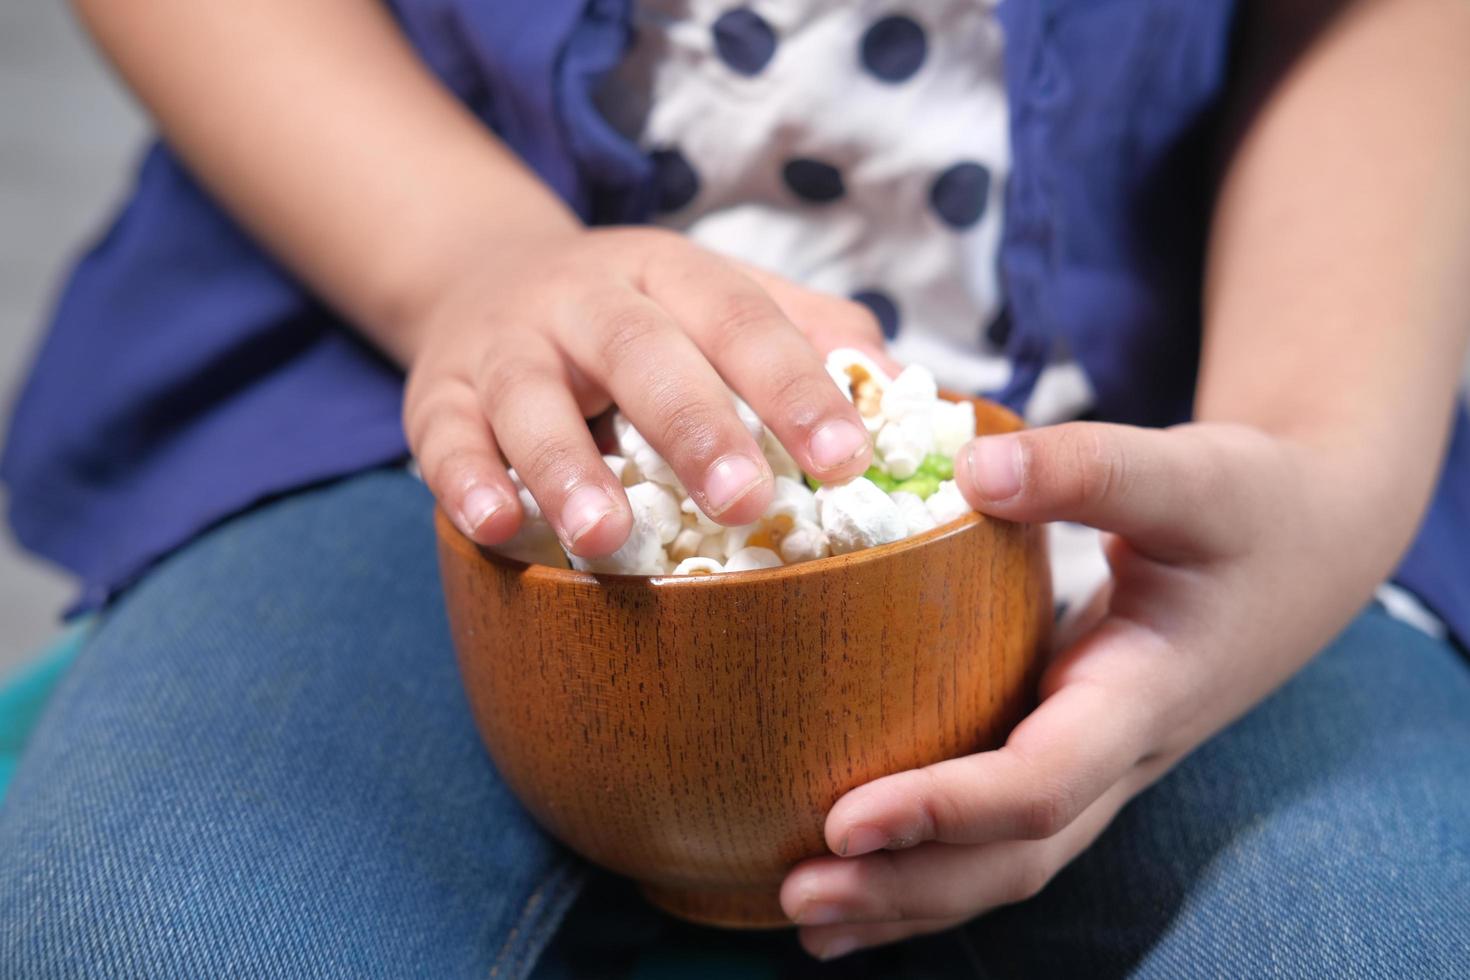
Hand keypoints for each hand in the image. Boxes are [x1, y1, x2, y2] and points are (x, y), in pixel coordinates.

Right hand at [403, 227, 887, 555]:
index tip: (847, 457)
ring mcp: (505, 345)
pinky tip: (498, 527)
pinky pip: (445, 436)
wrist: (484, 274)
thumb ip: (808, 331)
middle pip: (642, 351)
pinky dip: (466, 480)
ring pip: (532, 398)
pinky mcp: (437, 393)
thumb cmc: (638, 315)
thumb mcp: (718, 296)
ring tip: (608, 538)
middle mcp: (586, 298)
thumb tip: (905, 388)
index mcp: (671, 272)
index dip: (794, 386)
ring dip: (568, 468)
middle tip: (746, 499)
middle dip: (694, 426)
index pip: (742, 319)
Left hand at [780, 421, 1375, 958]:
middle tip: (794, 900)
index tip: (845, 821)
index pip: (1043, 783)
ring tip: (803, 918)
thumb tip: (974, 471)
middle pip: (1011, 857)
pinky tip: (856, 886)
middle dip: (905, 888)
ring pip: (1004, 864)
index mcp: (1144, 698)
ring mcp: (1096, 767)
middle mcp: (1117, 757)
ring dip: (907, 899)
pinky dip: (927, 868)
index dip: (946, 810)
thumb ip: (1090, 470)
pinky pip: (998, 834)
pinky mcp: (1069, 752)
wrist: (1308, 547)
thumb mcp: (1191, 474)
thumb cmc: (1251, 508)